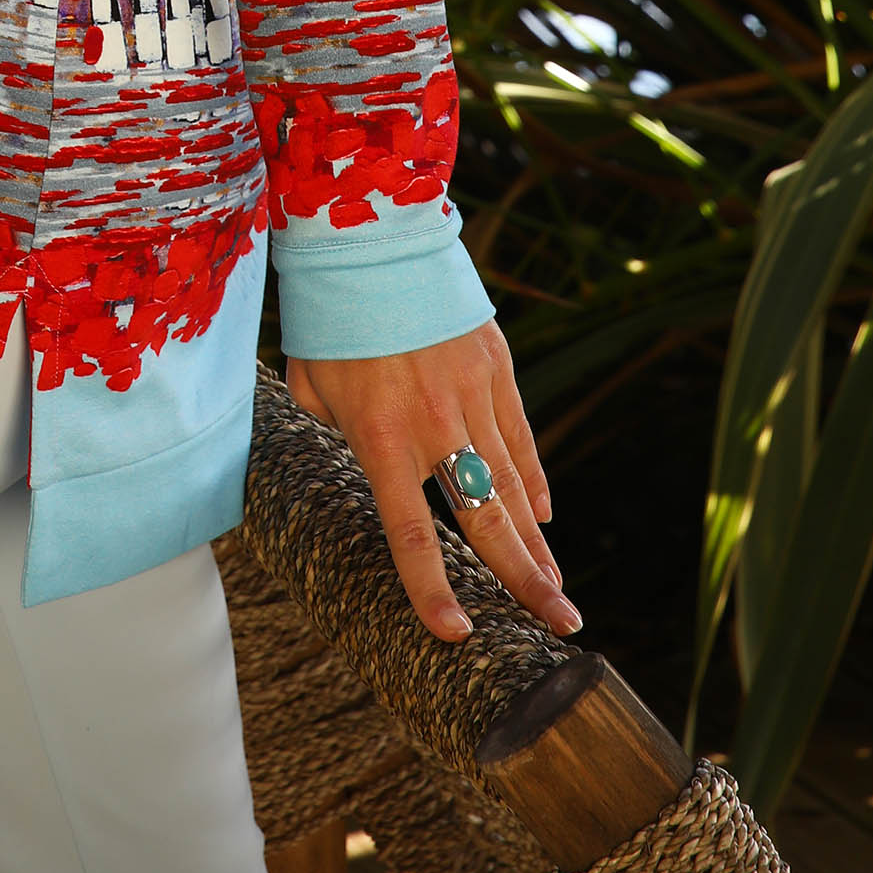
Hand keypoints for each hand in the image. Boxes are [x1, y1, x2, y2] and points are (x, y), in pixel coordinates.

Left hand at [287, 320, 580, 645]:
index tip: (455, 634)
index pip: (410, 533)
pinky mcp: (496, 366)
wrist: (372, 238)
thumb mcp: (310, 384)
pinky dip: (533, 481)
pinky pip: (519, 437)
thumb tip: (346, 452)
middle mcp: (433, 424)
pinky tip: (544, 517)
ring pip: (514, 485)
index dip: (430, 589)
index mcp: (379, 437)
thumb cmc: (329, 317)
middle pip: (487, 521)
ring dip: (537, 543)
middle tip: (562, 627)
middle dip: (526, 581)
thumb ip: (330, 431)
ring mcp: (472, 395)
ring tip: (558, 590)